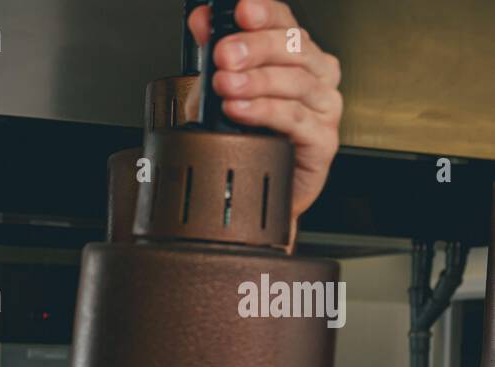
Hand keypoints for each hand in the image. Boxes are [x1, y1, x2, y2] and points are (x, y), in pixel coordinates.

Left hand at [188, 0, 342, 221]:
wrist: (256, 189)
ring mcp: (324, 107)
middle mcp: (317, 77)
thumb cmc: (246, 137)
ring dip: (257, 81)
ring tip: (226, 84)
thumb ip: (213, 53)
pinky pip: (295, 119)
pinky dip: (265, 112)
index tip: (242, 10)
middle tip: (224, 54)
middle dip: (255, 47)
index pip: (286, 23)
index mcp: (298, 57)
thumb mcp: (219, 90)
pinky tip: (239, 110)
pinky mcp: (323, 140)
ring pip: (296, 82)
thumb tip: (201, 19)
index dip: (266, 13)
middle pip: (294, 49)